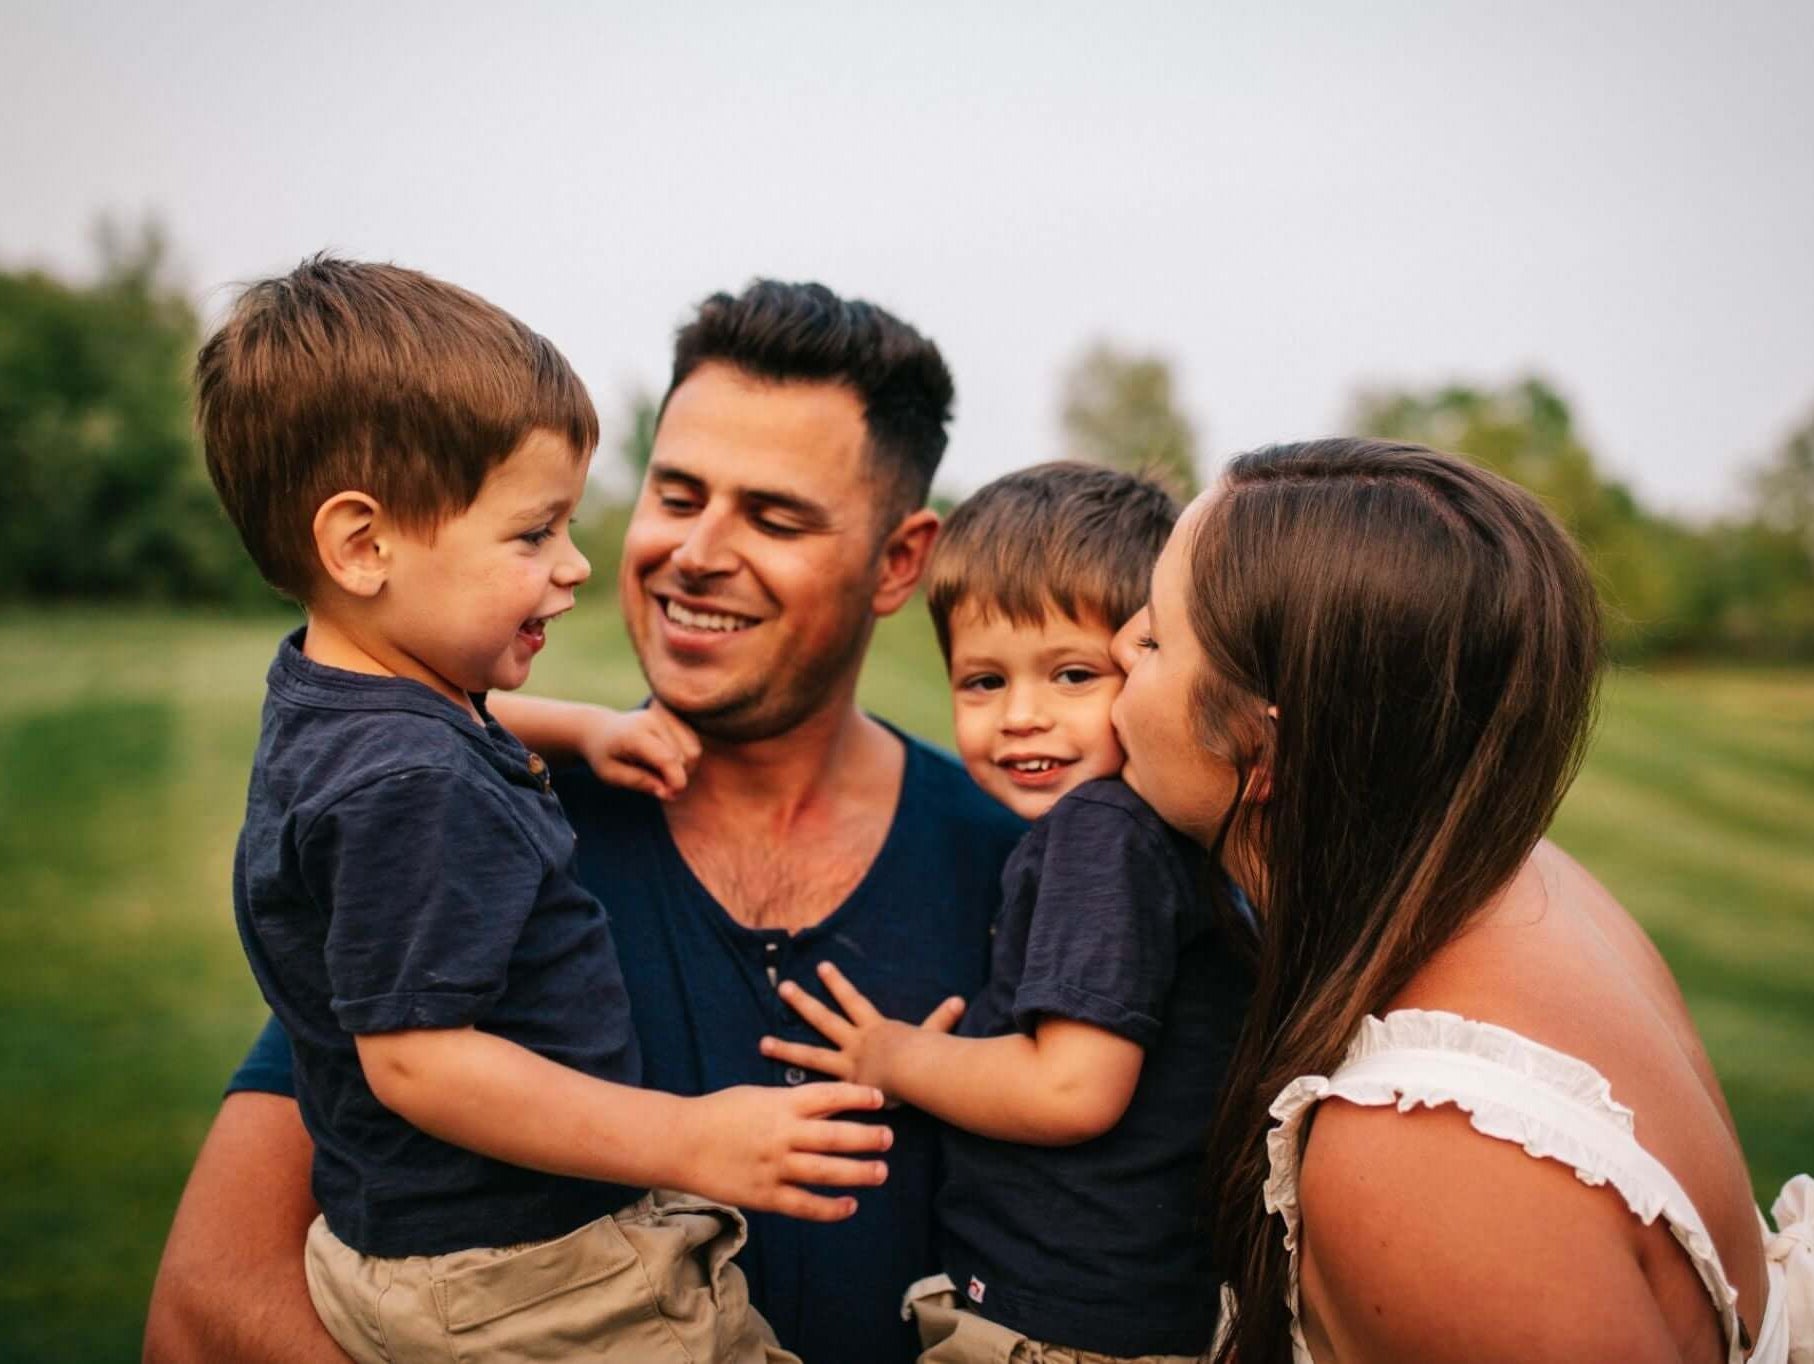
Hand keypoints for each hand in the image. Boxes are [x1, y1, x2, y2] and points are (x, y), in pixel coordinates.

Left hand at [580, 701, 700, 799]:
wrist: (600, 729)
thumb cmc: (604, 754)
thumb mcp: (610, 774)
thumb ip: (638, 781)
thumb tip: (666, 792)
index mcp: (634, 734)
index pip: (667, 758)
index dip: (675, 781)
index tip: (671, 796)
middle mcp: (653, 720)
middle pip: (684, 756)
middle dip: (678, 778)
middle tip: (661, 791)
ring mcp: (666, 717)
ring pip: (693, 750)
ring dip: (684, 769)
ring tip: (663, 777)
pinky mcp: (674, 718)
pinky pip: (693, 743)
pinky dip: (686, 759)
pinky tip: (668, 765)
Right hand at [675, 1081, 892, 1221]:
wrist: (682, 1142)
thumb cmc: (721, 1113)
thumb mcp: (759, 1095)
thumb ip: (793, 1102)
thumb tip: (830, 1104)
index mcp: (781, 1104)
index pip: (829, 1097)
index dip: (857, 1097)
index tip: (879, 1098)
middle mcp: (783, 1134)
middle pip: (835, 1136)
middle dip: (867, 1138)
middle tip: (889, 1138)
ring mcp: (775, 1167)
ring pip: (826, 1172)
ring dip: (858, 1172)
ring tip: (881, 1172)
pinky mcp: (765, 1195)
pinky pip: (805, 1204)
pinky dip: (830, 1208)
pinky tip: (850, 1206)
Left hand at [760, 961, 965, 1095]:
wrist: (918, 1072)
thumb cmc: (927, 1053)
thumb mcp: (932, 1033)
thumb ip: (941, 1019)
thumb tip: (959, 1000)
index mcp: (875, 1028)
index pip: (852, 1000)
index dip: (838, 984)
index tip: (821, 967)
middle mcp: (856, 1043)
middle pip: (824, 1019)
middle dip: (803, 1003)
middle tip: (783, 988)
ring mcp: (848, 1065)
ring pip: (811, 1055)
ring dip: (786, 1048)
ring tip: (762, 1043)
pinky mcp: (846, 1089)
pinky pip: (819, 1090)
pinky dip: (802, 1093)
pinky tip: (778, 1096)